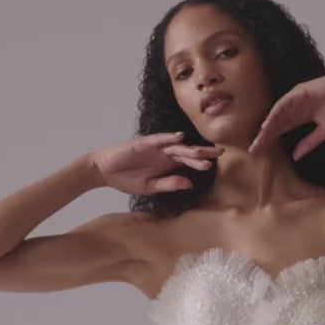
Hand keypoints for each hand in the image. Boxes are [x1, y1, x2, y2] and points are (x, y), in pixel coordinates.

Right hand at [91, 132, 220, 196]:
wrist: (104, 171)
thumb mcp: (150, 187)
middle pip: (187, 152)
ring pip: (176, 147)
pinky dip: (168, 138)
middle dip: (203, 153)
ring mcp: (154, 148)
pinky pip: (158, 140)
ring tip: (204, 152)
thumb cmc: (126, 179)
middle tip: (220, 152)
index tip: (215, 165)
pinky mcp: (143, 144)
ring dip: (190, 149)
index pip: (188, 162)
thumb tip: (190, 183)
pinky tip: (179, 137)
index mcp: (167, 165)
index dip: (200, 163)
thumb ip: (169, 184)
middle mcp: (164, 154)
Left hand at [246, 71, 324, 159]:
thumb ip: (309, 143)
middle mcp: (295, 108)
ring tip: (258, 141)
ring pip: (276, 115)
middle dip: (264, 137)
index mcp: (301, 116)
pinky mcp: (299, 92)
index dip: (271, 140)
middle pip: (275, 124)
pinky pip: (282, 105)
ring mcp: (296, 99)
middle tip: (253, 150)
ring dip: (267, 128)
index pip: (281, 130)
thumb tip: (295, 157)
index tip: (261, 153)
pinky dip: (274, 115)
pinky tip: (266, 125)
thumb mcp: (324, 132)